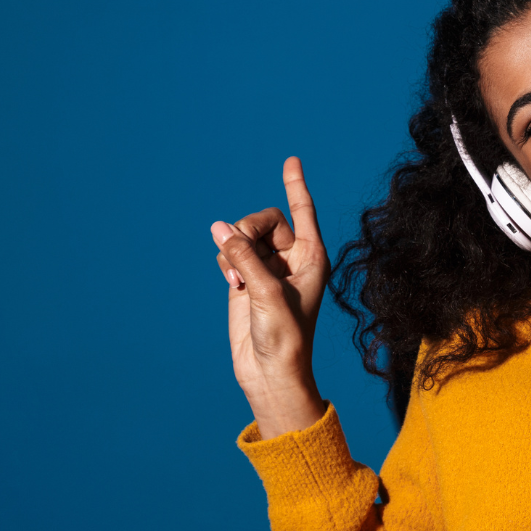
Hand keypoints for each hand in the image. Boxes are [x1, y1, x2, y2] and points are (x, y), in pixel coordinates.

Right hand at [210, 157, 328, 438]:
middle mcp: (290, 259)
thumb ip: (243, 256)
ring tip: (237, 281)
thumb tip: (219, 228)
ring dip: (233, 250)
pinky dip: (226, 262)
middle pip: (264, 220)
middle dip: (247, 228)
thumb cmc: (284, 336)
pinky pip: (230, 254)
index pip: (303, 211)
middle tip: (237, 248)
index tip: (291, 159)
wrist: (270, 371)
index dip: (296, 185)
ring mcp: (266, 269)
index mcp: (311, 257)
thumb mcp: (267, 291)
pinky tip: (231, 284)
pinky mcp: (245, 281)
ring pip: (242, 236)